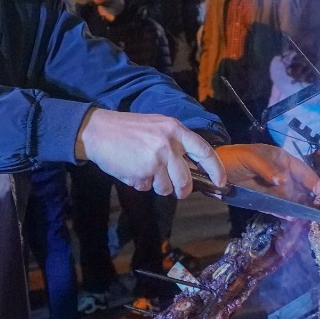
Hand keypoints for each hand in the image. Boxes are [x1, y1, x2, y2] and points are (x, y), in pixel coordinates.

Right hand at [76, 109, 220, 197]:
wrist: (98, 131)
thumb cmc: (127, 129)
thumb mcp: (157, 126)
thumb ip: (174, 143)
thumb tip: (189, 166)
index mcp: (175, 129)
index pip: (204, 150)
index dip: (216, 168)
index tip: (221, 181)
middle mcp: (168, 144)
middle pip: (185, 179)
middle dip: (182, 190)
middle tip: (178, 192)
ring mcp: (156, 159)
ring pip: (166, 188)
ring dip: (156, 186)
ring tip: (143, 172)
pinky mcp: (143, 172)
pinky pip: (147, 187)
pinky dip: (140, 184)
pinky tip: (131, 170)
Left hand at [213, 144, 319, 205]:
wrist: (213, 171)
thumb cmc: (234, 158)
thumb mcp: (250, 157)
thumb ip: (267, 168)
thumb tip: (284, 180)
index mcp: (280, 159)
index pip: (300, 169)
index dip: (310, 178)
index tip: (319, 189)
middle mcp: (280, 174)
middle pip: (298, 185)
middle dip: (308, 195)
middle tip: (317, 206)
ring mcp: (272, 188)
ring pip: (289, 198)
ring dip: (297, 206)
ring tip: (306, 214)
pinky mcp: (264, 199)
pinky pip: (276, 206)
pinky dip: (283, 212)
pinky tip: (290, 217)